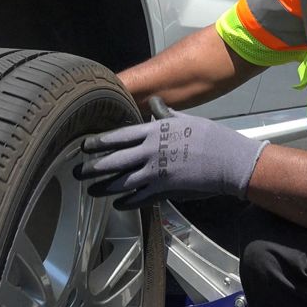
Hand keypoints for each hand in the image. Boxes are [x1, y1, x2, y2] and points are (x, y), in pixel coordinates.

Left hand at [77, 97, 266, 209]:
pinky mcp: (165, 191)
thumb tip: (154, 102)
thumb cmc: (209, 136)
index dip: (99, 142)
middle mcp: (150, 153)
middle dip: (93, 167)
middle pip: (114, 161)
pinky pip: (140, 198)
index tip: (84, 146)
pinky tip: (117, 204)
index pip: (119, 137)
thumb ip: (165, 114)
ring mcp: (156, 174)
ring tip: (91, 190)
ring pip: (122, 182)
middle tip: (77, 171)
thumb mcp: (186, 119)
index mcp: (154, 133)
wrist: (228, 161)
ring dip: (104, 187)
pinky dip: (126, 202)